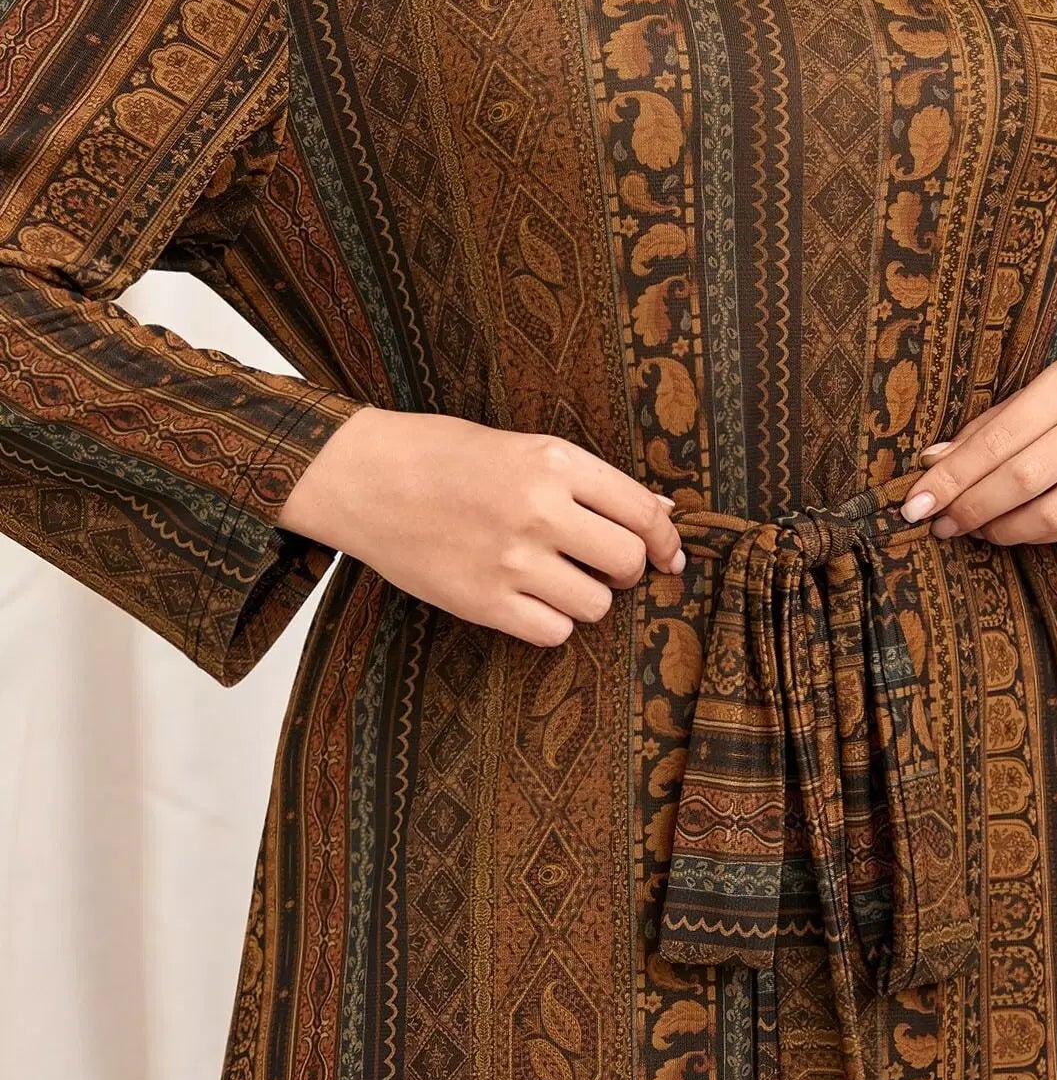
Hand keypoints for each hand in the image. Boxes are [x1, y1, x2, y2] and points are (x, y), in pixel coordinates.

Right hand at [279, 408, 684, 646]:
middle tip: (601, 564)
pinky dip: (551, 622)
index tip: (669, 556)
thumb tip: (661, 514)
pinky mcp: (482, 602)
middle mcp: (539, 510)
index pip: (642, 512)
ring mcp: (510, 560)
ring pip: (595, 605)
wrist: (364, 477)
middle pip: (626, 562)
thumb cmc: (445, 455)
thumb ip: (591, 482)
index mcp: (554, 462)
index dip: (666, 541)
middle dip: (625, 569)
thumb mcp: (523, 447)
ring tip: (555, 578)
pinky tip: (528, 599)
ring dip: (586, 597)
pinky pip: (553, 632)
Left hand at [898, 343, 1056, 546]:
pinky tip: (1015, 529)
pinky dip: (1039, 534)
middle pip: (1022, 478)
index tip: (916, 500)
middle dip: (970, 507)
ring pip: (1052, 512)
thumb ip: (998, 420)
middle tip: (938, 522)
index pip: (1000, 438)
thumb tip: (935, 459)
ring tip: (973, 529)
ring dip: (1001, 529)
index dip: (953, 476)